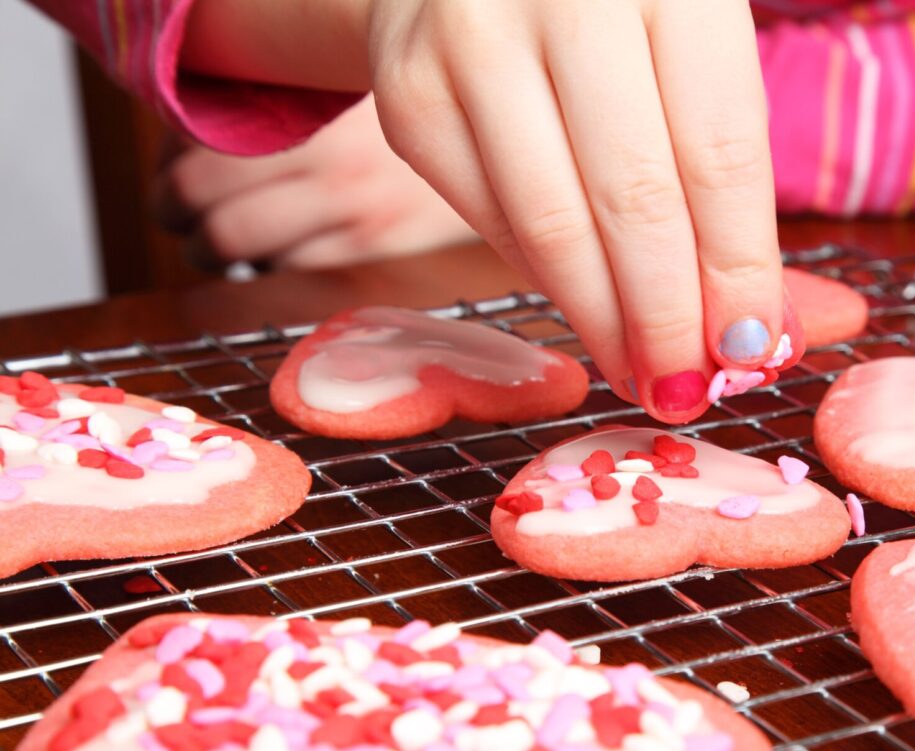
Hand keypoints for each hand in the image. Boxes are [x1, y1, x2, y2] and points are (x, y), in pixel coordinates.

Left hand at [152, 95, 479, 271]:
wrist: (515, 145)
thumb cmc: (425, 107)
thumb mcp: (347, 91)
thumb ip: (285, 105)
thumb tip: (199, 141)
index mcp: (306, 98)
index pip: (194, 136)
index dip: (168, 161)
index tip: (173, 170)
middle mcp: (319, 148)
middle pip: (197, 192)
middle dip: (174, 211)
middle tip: (179, 215)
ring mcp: (347, 200)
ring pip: (231, 238)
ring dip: (209, 247)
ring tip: (218, 243)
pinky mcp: (372, 242)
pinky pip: (288, 264)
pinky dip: (267, 263)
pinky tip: (278, 251)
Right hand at [365, 0, 796, 420]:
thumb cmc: (618, 17)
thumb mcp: (692, 53)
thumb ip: (726, 175)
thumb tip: (754, 333)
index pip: (718, 152)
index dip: (738, 267)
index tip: (750, 350)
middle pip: (633, 198)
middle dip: (667, 317)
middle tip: (687, 388)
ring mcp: (471, 38)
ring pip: (551, 225)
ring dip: (605, 322)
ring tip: (641, 375)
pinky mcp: (409, 94)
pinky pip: (491, 222)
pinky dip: (548, 283)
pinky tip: (586, 312)